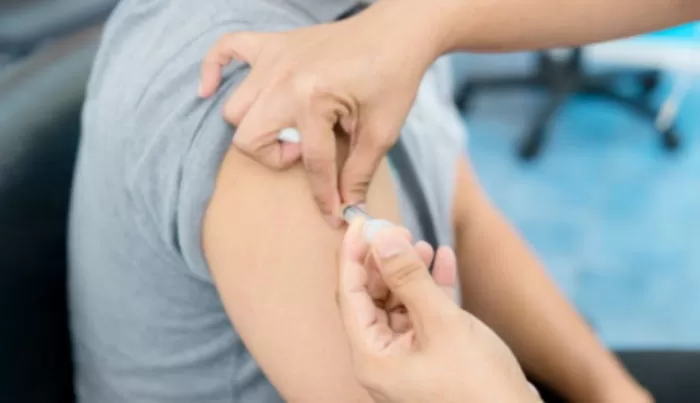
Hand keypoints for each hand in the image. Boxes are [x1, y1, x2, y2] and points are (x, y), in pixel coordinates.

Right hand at [198, 1, 439, 226]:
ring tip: (289, 126)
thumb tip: (350, 208)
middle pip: (247, 137)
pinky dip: (213, 69)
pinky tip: (209, 90)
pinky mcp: (273, 44)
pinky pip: (225, 50)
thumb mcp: (382, 131)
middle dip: (274, 156)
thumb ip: (360, 171)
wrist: (397, 31)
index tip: (332, 216)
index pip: (310, 163)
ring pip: (235, 107)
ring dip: (256, 126)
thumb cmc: (394, 77)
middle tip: (306, 151)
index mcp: (312, 100)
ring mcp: (274, 59)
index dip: (324, 196)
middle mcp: (283, 80)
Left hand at [337, 219, 540, 402]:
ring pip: (399, 303)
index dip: (353, 255)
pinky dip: (432, 288)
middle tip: (398, 230)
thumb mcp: (442, 323)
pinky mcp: (431, 356)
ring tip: (423, 244)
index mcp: (372, 357)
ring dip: (409, 272)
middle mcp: (383, 359)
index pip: (350, 295)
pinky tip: (444, 261)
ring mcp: (407, 359)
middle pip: (373, 298)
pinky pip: (423, 314)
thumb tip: (381, 239)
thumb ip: (408, 278)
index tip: (362, 222)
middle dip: (385, 262)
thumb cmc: (478, 386)